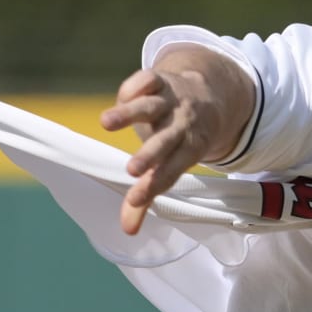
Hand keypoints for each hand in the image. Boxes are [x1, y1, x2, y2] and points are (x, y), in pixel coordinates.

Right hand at [99, 67, 220, 235]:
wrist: (206, 96)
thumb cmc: (180, 140)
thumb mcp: (171, 164)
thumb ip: (148, 196)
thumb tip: (127, 231)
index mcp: (189, 150)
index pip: (172, 170)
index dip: (155, 184)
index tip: (135, 199)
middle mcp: (181, 126)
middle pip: (166, 142)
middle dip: (150, 155)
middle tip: (132, 169)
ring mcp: (170, 102)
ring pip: (150, 108)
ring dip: (130, 114)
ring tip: (105, 123)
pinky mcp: (159, 81)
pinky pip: (148, 81)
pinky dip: (135, 86)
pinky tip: (123, 96)